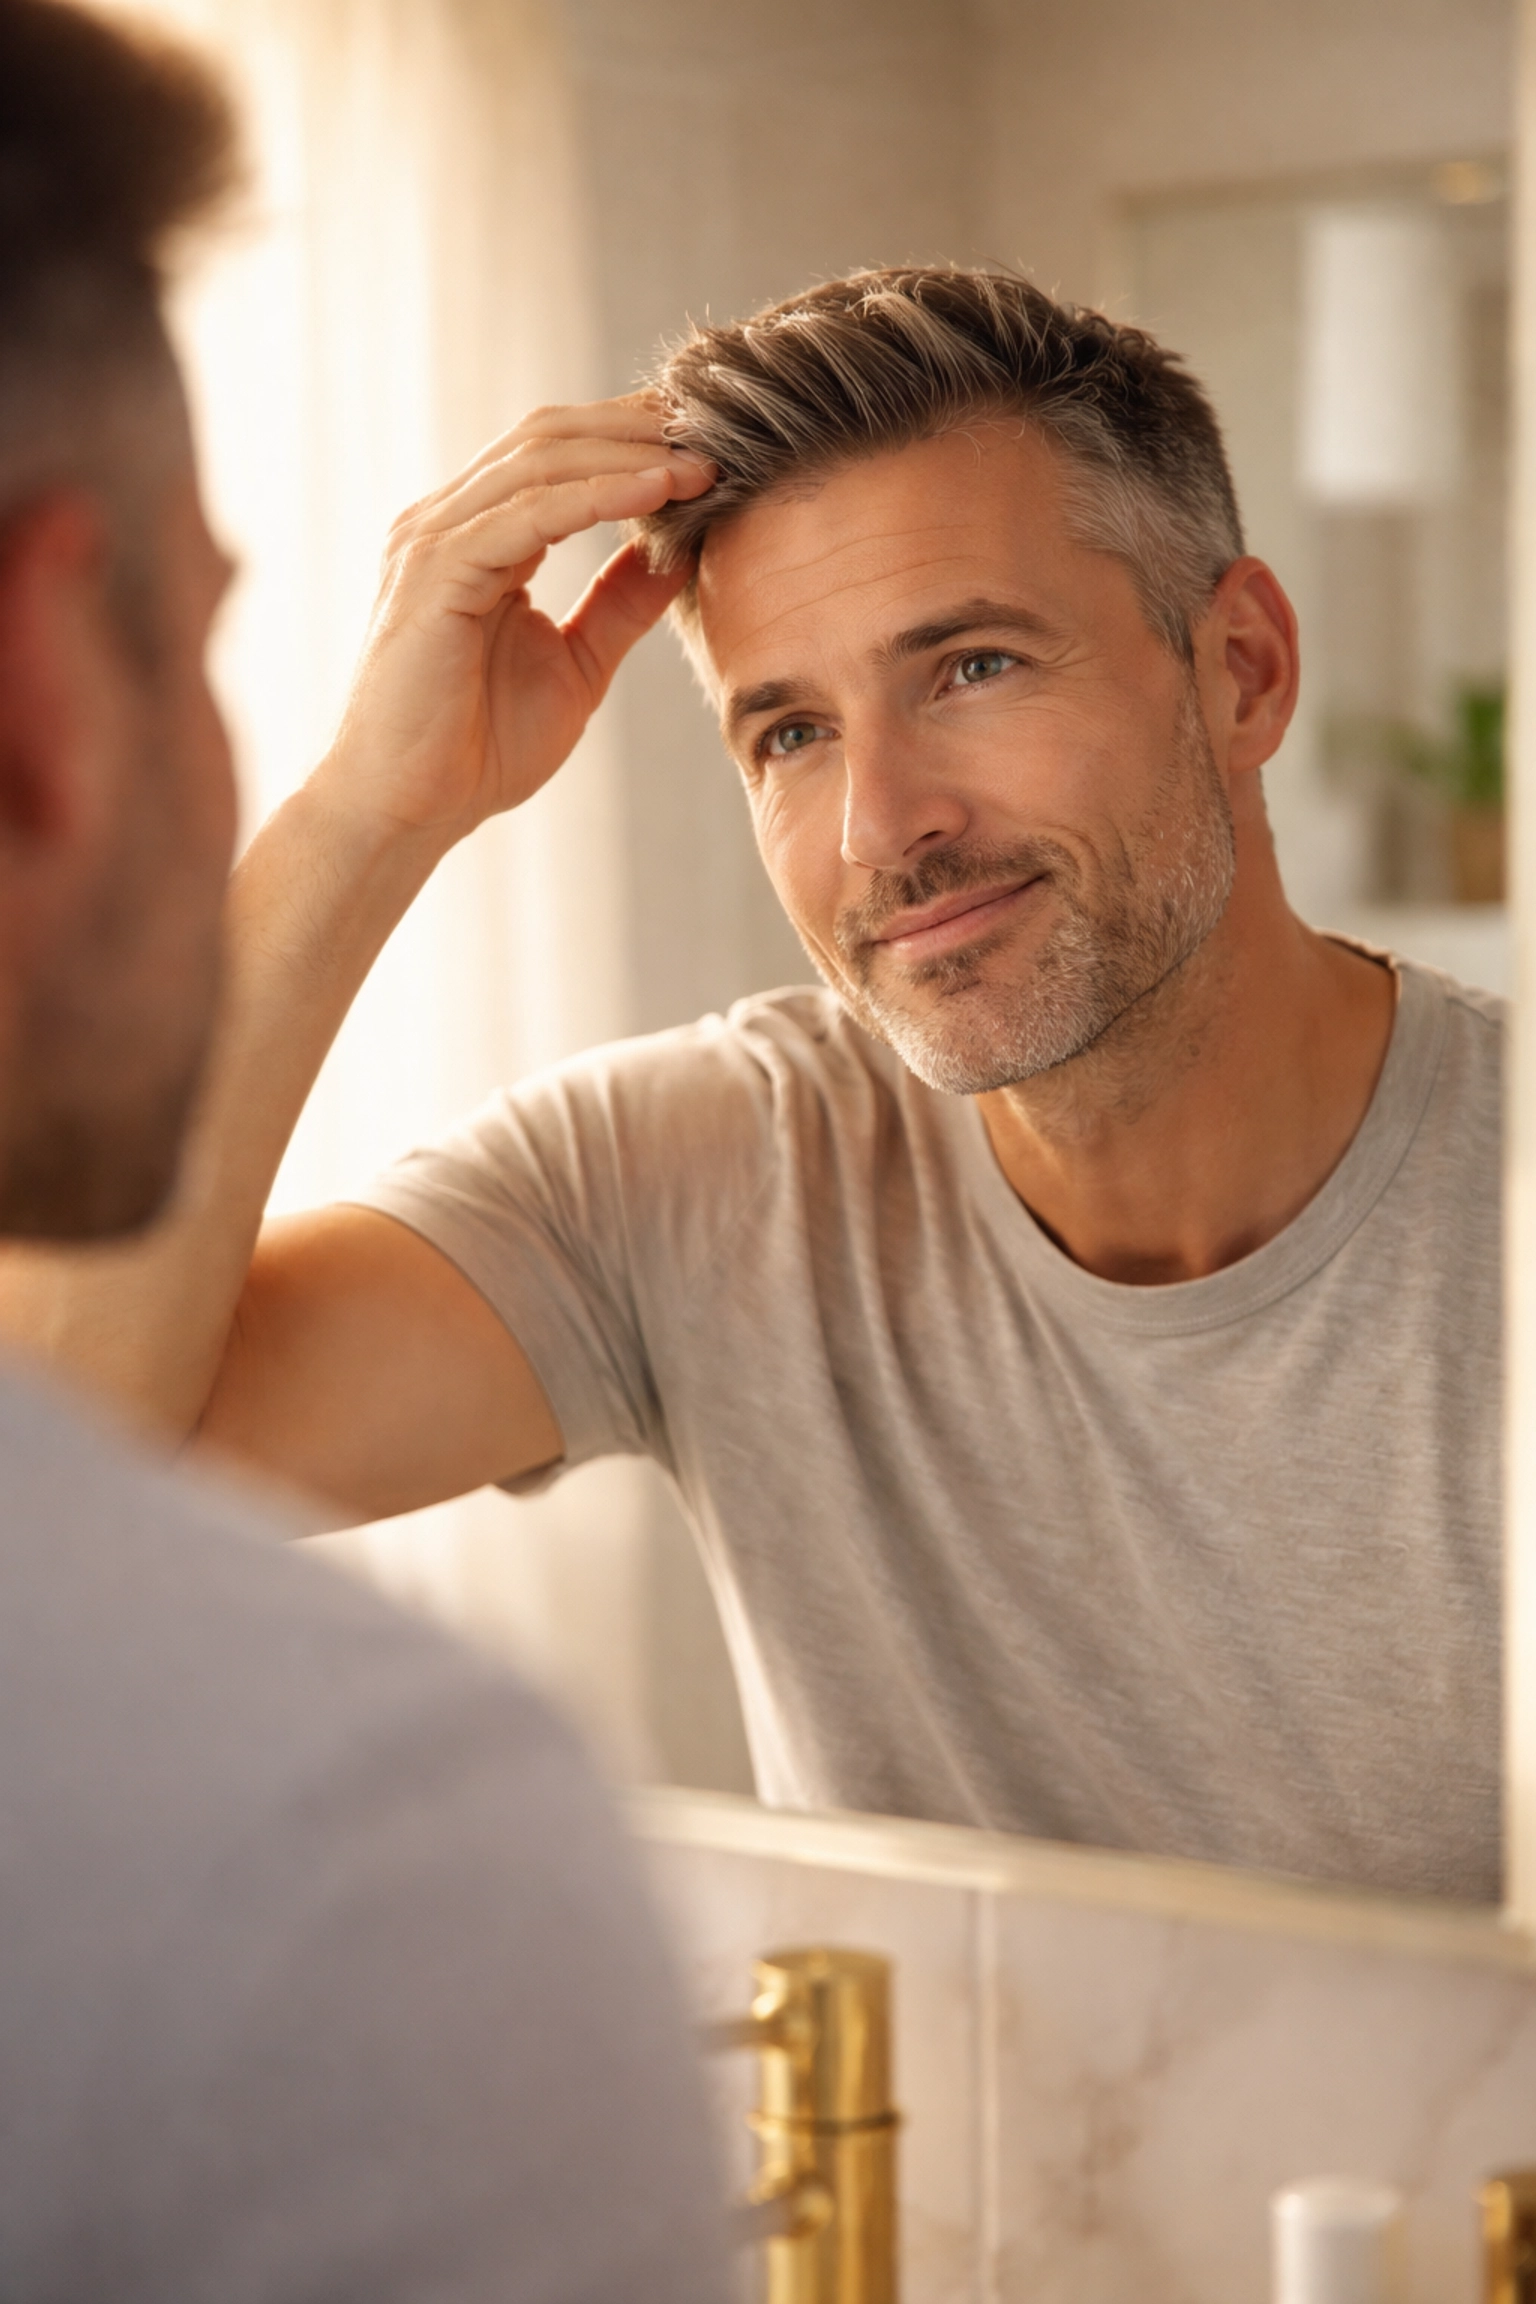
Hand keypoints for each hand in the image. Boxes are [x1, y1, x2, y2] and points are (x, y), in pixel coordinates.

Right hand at [317, 395, 714, 847]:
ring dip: (629, 454)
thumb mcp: (577, 662)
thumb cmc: (477, 749)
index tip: (710, 441)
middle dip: (638, 426)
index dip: (634, 438)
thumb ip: (620, 603)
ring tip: (703, 458)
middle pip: (551, 437)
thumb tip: (679, 552)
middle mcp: (449, 523)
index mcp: (477, 537)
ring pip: (542, 461)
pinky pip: (528, 514)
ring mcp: (436, 541)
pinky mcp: (436, 573)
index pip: (558, 455)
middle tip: (718, 427)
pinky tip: (656, 492)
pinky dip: (597, 496)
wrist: (408, 810)